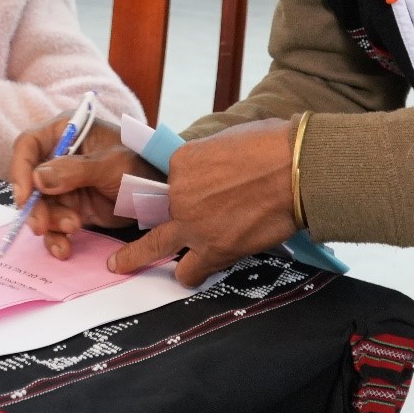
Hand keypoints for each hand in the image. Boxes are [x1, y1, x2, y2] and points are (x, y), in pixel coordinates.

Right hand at [8, 116, 157, 260]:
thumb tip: (37, 178)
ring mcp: (64, 184)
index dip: (20, 169)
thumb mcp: (112, 165)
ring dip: (50, 222)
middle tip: (43, 227)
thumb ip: (75, 170)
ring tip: (73, 228)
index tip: (24, 196)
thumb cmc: (143, 167)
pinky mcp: (71, 207)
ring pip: (40, 206)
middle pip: (29, 181)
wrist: (164, 195)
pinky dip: (56, 237)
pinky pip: (54, 223)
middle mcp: (59, 156)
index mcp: (66, 132)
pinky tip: (64, 248)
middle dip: (36, 206)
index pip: (28, 145)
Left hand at [109, 118, 298, 286]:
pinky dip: (194, 273)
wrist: (296, 170)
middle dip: (129, 221)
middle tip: (116, 246)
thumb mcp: (228, 140)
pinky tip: (197, 272)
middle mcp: (179, 193)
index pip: (164, 179)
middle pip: (142, 212)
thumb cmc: (272, 146)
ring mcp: (192, 225)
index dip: (171, 189)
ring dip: (146, 257)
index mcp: (181, 161)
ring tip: (131, 267)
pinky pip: (190, 272)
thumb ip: (210, 158)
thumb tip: (214, 169)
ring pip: (155, 248)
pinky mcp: (213, 250)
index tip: (174, 195)